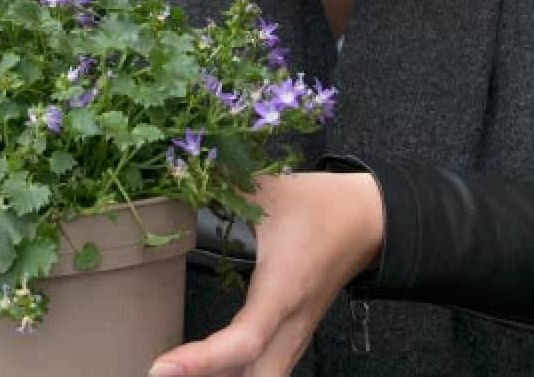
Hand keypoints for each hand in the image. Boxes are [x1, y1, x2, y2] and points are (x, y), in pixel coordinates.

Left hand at [148, 172, 384, 376]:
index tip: (161, 367)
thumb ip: (221, 184)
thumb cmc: (323, 206)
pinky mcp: (296, 334)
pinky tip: (208, 366)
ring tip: (178, 370)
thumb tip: (180, 175)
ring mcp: (296, 334)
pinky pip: (267, 369)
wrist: (371, 219)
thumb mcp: (268, 189)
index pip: (244, 341)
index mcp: (283, 291)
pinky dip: (236, 372)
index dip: (202, 360)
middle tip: (163, 373)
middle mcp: (291, 324)